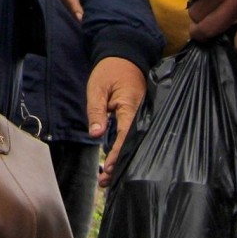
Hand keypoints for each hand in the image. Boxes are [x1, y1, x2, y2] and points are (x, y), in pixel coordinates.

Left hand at [87, 56, 146, 187]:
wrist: (124, 55)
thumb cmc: (109, 70)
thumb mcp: (97, 89)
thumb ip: (96, 112)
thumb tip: (96, 135)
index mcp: (130, 106)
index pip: (125, 135)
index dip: (117, 153)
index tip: (108, 169)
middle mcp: (139, 113)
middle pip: (131, 143)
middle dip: (119, 163)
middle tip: (105, 182)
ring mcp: (140, 114)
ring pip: (132, 141)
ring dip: (121, 158)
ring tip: (107, 178)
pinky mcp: (137, 115)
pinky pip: (132, 134)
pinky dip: (123, 148)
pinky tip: (114, 161)